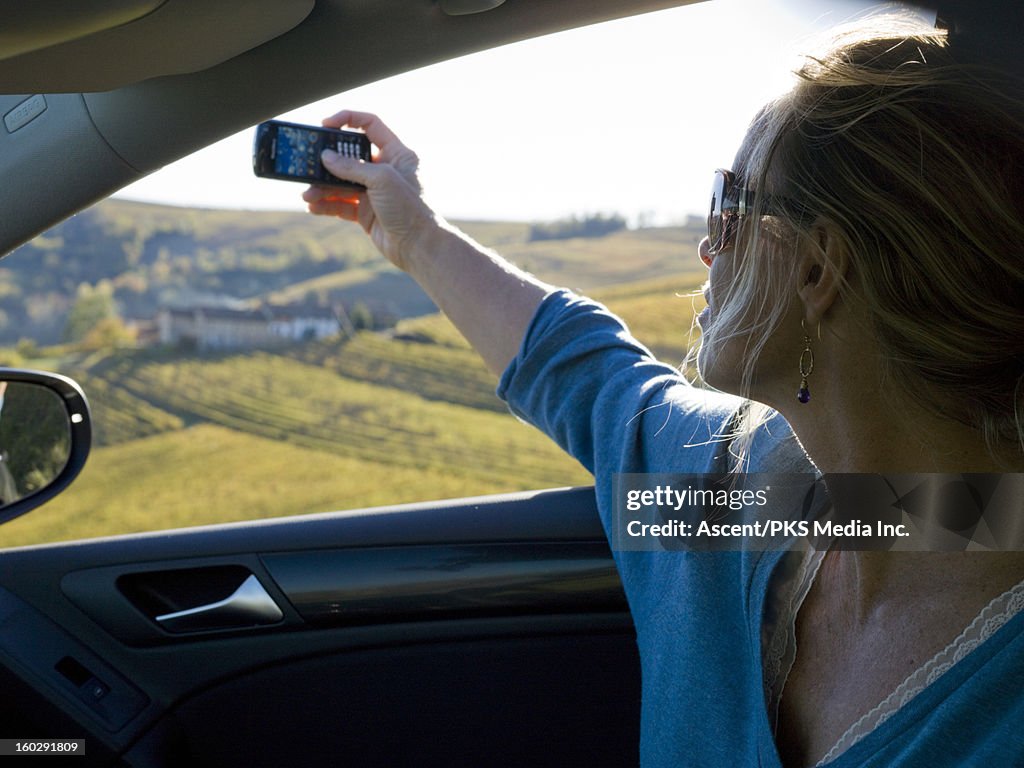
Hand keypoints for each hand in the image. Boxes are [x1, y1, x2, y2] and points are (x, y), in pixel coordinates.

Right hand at [303, 110, 434, 270]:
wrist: (419, 246)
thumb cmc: (411, 209)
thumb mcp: (382, 180)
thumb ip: (352, 167)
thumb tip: (326, 157)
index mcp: (397, 154)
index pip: (370, 125)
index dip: (348, 119)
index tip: (325, 124)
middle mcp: (385, 170)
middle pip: (350, 156)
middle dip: (328, 161)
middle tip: (308, 162)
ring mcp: (375, 192)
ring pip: (342, 183)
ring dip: (322, 187)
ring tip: (308, 195)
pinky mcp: (366, 212)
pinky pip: (341, 204)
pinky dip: (327, 205)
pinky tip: (313, 206)